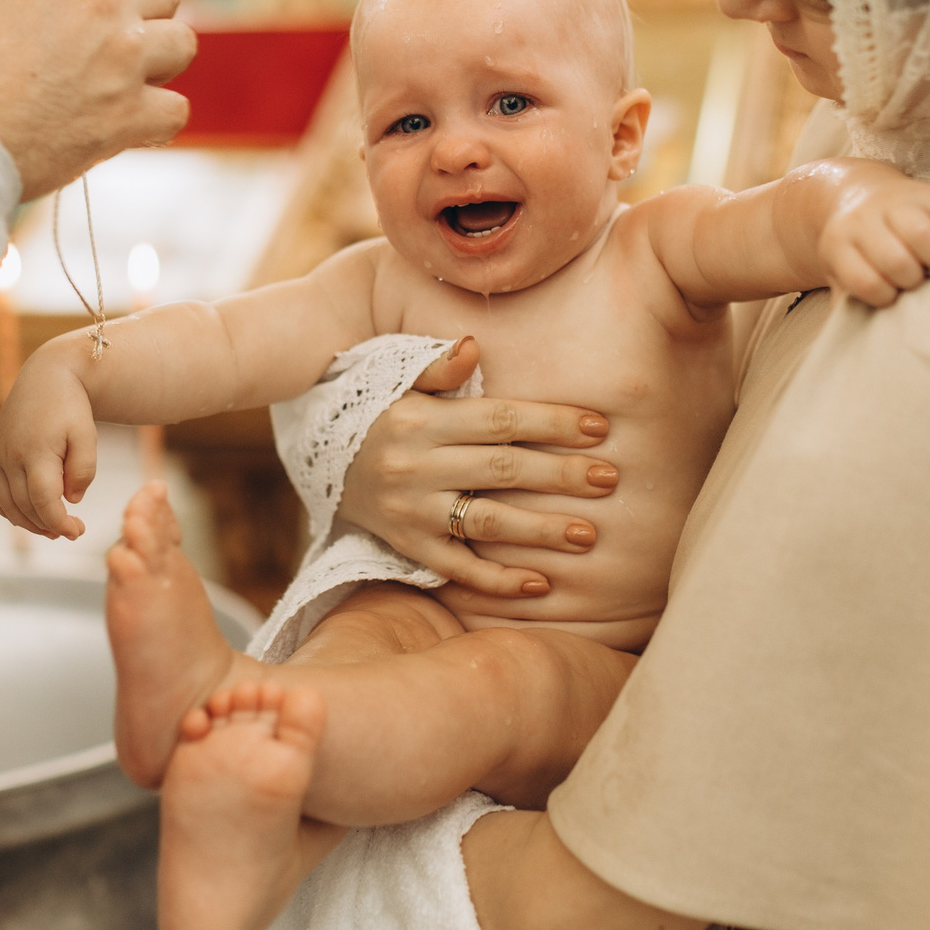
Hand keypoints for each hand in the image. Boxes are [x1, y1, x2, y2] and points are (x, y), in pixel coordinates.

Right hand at [0, 353, 98, 538]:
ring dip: (28, 522)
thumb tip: (71, 500)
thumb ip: (82, 470)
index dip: (60, 522)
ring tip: (52, 528)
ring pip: (6, 504)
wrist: (46, 377)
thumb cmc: (71, 407)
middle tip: (71, 531)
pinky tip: (25, 515)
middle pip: (25, 506)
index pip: (44, 501)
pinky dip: (6, 509)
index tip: (78, 532)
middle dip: (48, 525)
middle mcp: (10, 456)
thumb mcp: (87, 436)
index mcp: (36, 451)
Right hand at [335, 338, 616, 598]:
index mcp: (422, 420)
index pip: (501, 419)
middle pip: (503, 470)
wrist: (319, 461)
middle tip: (610, 479)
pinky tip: (542, 584)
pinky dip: (499, 582)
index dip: (553, 423)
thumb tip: (473, 344)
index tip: (599, 427)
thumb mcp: (398, 382)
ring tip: (589, 534)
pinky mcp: (408, 548)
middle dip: (561, 475)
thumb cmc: (379, 414)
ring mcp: (412, 512)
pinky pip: (458, 571)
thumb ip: (438, 367)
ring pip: (487, 523)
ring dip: (542, 531)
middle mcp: (416, 467)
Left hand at [811, 160, 929, 306]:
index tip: (890, 296)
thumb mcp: (838, 272)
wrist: (856, 196)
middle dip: (910, 279)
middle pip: (895, 259)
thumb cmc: (854, 249)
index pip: (865, 281)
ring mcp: (897, 202)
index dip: (883, 296)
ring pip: (922, 233)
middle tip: (914, 281)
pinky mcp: (929, 192)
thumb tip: (859, 346)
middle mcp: (865, 219)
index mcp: (839, 243)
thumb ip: (845, 303)